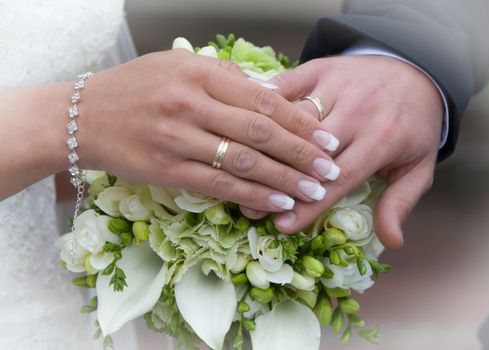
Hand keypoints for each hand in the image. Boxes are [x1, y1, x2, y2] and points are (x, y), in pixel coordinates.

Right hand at [78, 50, 340, 211]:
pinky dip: (251, 196)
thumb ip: (224, 77)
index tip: (327, 139)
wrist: (82, 116)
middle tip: (331, 170)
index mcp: (199, 74)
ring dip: (284, 180)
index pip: (263, 101)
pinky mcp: (166, 170)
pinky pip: (218, 185)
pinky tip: (277, 204)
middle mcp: (191, 104)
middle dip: (301, 154)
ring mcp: (177, 139)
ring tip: (314, 192)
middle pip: (260, 132)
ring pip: (243, 162)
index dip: (301, 123)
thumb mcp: (179, 64)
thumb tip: (270, 95)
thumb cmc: (136, 87)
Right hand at [243, 55, 442, 247]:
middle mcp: (356, 111)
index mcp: (382, 139)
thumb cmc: (412, 125)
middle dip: (278, 179)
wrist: (417, 70)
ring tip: (238, 172)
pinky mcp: (318, 67)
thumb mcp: (419, 166)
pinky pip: (285, 85)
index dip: (310, 204)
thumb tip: (392, 243)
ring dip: (264, 146)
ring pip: (290, 118)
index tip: (283, 225)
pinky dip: (263, 103)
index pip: (339, 178)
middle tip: (250, 206)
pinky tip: (242, 123)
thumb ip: (402, 202)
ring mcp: (335, 86)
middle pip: (307, 150)